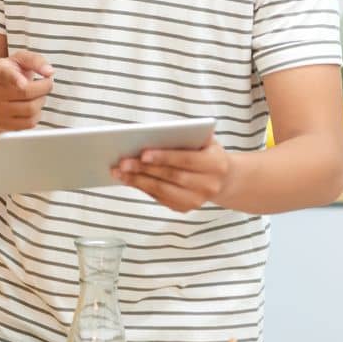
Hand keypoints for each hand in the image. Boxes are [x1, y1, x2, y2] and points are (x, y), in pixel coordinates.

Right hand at [0, 49, 54, 131]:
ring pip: (31, 108)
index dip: (15, 79)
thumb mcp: (19, 60)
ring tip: (38, 95)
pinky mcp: (4, 124)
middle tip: (46, 83)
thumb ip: (35, 60)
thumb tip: (49, 71)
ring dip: (41, 100)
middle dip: (44, 87)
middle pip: (26, 92)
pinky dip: (37, 114)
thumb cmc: (9, 74)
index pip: (4, 74)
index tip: (23, 83)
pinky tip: (32, 106)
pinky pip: (30, 122)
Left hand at [111, 134, 237, 214]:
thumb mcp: (205, 140)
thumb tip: (156, 133)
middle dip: (145, 169)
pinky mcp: (185, 208)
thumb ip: (187, 135)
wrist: (223, 179)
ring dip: (138, 181)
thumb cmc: (207, 152)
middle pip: (171, 177)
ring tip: (119, 172)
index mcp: (216, 164)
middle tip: (123, 162)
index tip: (143, 153)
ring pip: (163, 191)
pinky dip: (142, 188)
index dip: (165, 157)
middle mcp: (209, 185)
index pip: (186, 160)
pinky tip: (128, 180)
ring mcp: (197, 200)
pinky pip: (160, 198)